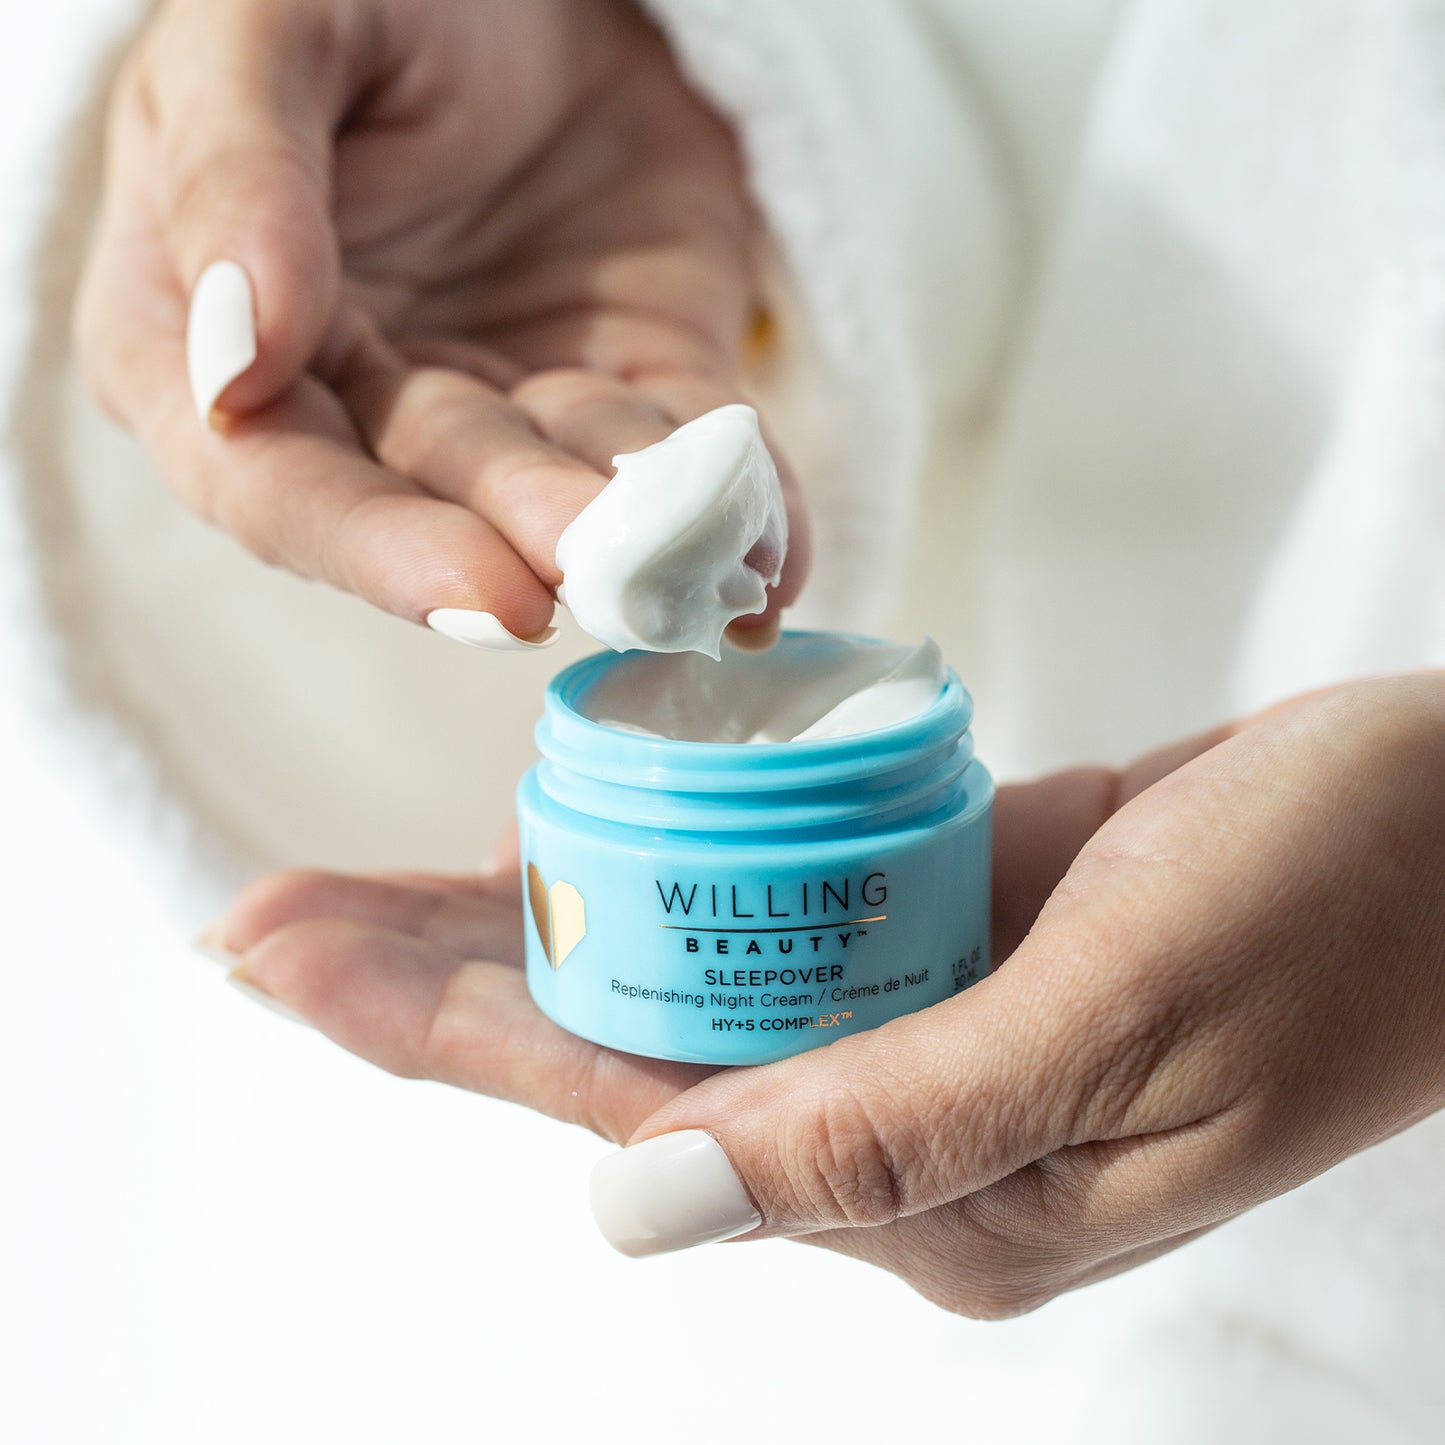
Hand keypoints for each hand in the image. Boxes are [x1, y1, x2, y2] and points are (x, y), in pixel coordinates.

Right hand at [76, 0, 807, 645]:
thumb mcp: (263, 32)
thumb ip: (232, 180)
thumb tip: (238, 372)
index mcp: (216, 340)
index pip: (275, 485)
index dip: (376, 550)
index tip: (484, 590)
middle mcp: (359, 400)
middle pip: (438, 503)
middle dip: (535, 539)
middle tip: (618, 573)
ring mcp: (503, 400)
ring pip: (571, 490)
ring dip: (645, 535)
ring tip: (716, 567)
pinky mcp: (629, 377)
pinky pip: (684, 457)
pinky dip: (738, 509)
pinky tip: (777, 564)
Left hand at [204, 674, 1444, 1311]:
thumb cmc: (1341, 913)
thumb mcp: (1128, 1017)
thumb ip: (893, 1127)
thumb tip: (631, 1205)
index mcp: (930, 1191)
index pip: (625, 1105)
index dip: (438, 1032)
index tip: (280, 963)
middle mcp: (898, 1120)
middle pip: (610, 1047)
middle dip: (423, 987)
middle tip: (254, 924)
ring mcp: (918, 1014)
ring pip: (670, 973)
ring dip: (521, 926)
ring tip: (356, 893)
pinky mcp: (946, 919)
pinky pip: (761, 902)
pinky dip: (657, 868)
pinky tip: (567, 831)